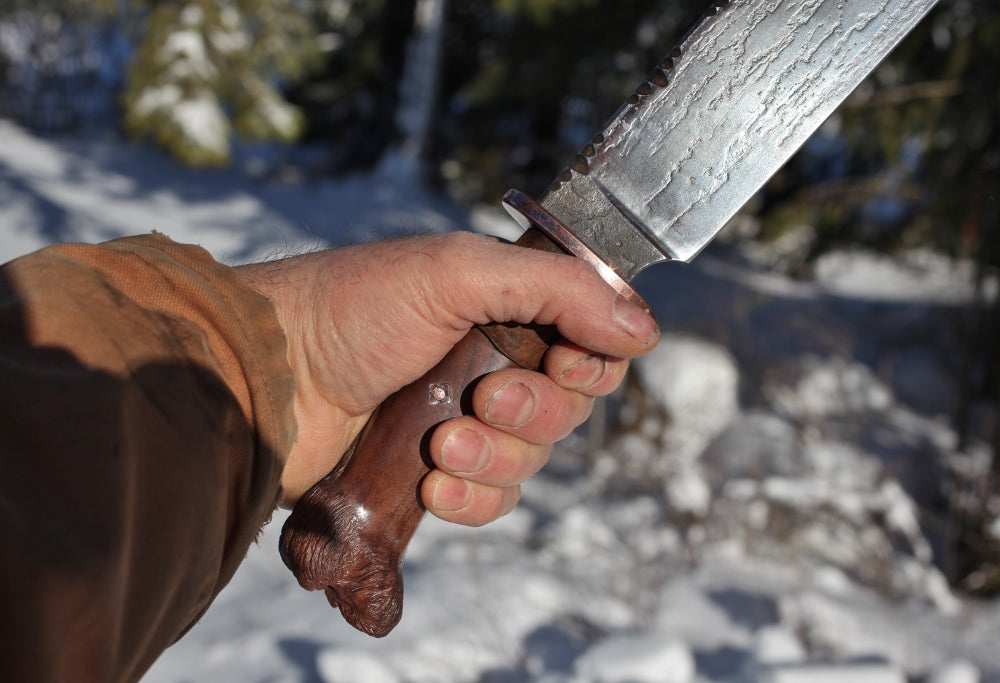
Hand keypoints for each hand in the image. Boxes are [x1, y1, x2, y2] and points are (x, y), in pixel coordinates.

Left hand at [236, 232, 658, 522]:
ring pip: (533, 458)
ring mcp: (464, 419)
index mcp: (503, 304)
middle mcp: (491, 360)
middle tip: (484, 398)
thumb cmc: (350, 309)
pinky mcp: (435, 473)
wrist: (264, 380)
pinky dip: (471, 497)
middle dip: (535, 410)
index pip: (591, 339)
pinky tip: (433, 482)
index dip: (591, 359)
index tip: (563, 361)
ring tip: (441, 442)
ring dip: (496, 455)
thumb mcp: (456, 273)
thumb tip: (643, 327)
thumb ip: (558, 289)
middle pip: (570, 405)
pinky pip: (492, 500)